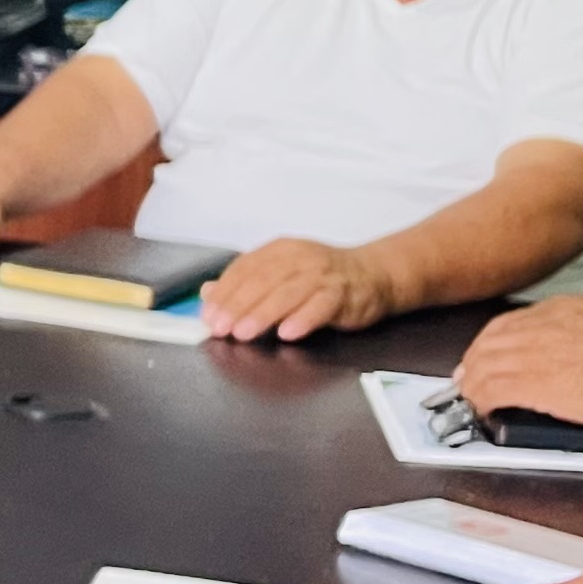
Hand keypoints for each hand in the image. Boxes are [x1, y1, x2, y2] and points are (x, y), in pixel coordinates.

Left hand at [199, 236, 392, 341]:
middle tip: (220, 327)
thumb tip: (207, 292)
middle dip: (237, 305)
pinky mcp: (344, 293)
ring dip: (263, 313)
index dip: (224, 292)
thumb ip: (245, 282)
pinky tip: (288, 333)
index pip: (245, 268)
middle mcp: (300, 258)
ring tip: (243, 333)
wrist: (375, 274)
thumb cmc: (322, 278)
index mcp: (280, 250)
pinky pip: (322, 305)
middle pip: (263, 280)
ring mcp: (323, 274)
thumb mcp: (281, 274)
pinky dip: (304, 318)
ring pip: (289, 292)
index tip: (208, 315)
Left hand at [453, 297, 582, 427]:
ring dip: (474, 386)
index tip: (482, 355)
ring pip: (484, 367)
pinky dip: (482, 401)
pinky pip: (492, 390)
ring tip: (472, 400)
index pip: (507, 324)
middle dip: (473, 363)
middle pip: (489, 343)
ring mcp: (534, 353)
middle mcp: (540, 327)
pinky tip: (483, 410)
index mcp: (559, 311)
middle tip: (466, 380)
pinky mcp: (532, 382)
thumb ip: (579, 330)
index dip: (489, 343)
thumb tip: (574, 346)